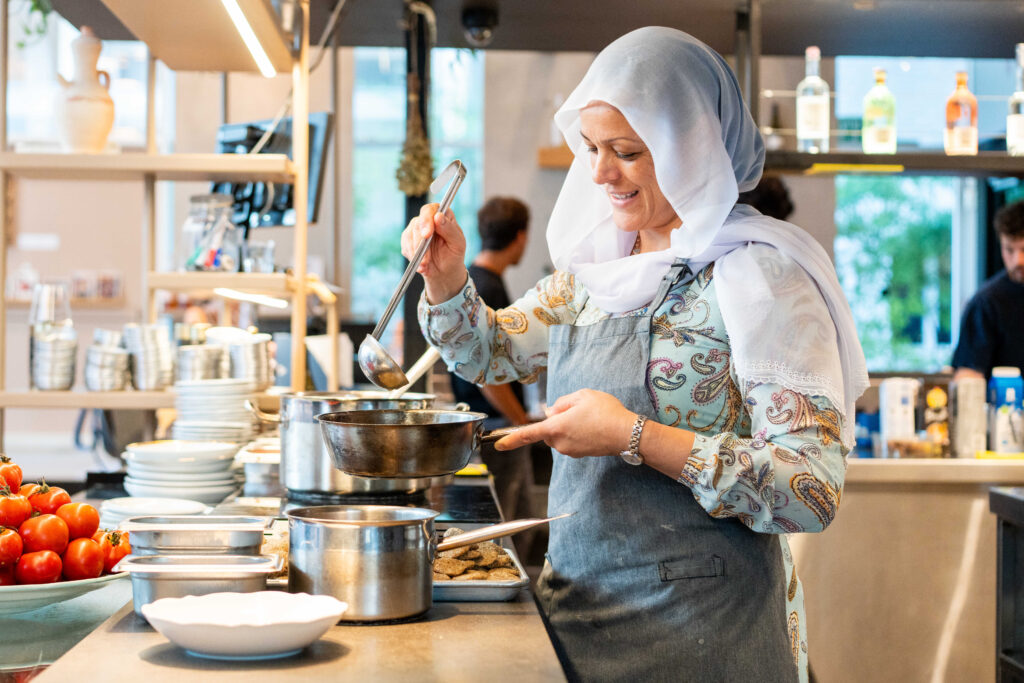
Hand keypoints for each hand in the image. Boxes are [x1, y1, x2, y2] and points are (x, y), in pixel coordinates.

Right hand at [400, 202, 468, 303]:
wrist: (445, 271)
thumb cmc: (454, 255)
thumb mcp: (458, 243)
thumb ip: (449, 229)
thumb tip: (438, 216)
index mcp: (443, 215)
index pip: (430, 209)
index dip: (426, 220)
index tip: (427, 235)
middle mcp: (428, 219)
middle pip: (417, 224)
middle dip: (420, 243)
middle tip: (425, 259)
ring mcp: (416, 229)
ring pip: (409, 236)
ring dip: (416, 253)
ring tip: (425, 265)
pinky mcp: (408, 241)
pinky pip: (405, 246)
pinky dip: (413, 257)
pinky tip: (421, 266)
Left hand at [492, 389, 635, 457]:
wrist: (627, 433)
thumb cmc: (605, 412)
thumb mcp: (582, 396)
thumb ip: (561, 402)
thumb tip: (552, 412)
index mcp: (556, 427)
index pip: (528, 434)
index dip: (511, 440)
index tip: (498, 445)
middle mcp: (560, 443)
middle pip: (548, 430)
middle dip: (557, 420)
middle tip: (579, 409)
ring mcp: (570, 450)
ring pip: (560, 435)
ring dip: (569, 426)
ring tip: (590, 418)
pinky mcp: (580, 454)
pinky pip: (571, 441)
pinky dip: (578, 433)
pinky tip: (594, 426)